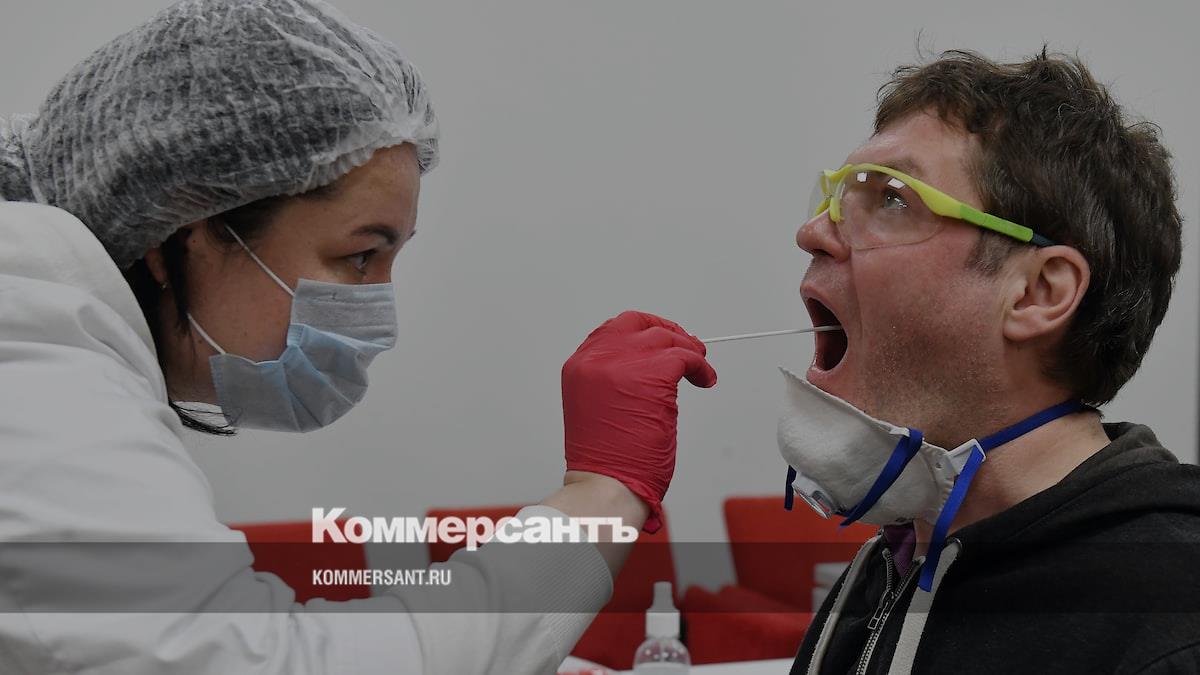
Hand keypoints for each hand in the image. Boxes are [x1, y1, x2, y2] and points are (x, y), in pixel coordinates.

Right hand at [562, 311, 716, 531]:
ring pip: (664, 338)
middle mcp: (596, 359)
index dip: (639, 334)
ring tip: (699, 365)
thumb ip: (612, 382)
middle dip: (664, 331)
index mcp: (578, 367)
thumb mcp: (596, 409)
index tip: (658, 341)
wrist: (605, 485)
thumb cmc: (605, 462)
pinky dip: (701, 366)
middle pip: (637, 324)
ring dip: (687, 350)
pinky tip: (705, 379)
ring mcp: (624, 364)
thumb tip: (646, 369)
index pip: (610, 332)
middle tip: (685, 345)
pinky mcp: (654, 374)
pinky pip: (686, 356)